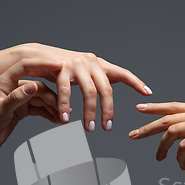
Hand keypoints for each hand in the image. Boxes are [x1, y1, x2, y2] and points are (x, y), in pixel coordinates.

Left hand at [0, 58, 62, 156]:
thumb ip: (16, 98)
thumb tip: (32, 86)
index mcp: (4, 82)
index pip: (25, 67)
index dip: (43, 64)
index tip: (58, 66)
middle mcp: (13, 88)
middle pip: (39, 87)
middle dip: (53, 98)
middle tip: (64, 109)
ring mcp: (19, 98)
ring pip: (42, 99)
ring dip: (54, 107)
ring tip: (63, 117)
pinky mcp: (23, 109)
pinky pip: (40, 108)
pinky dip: (50, 113)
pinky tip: (56, 118)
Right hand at [22, 43, 152, 127]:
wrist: (36, 55)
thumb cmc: (61, 68)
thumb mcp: (82, 73)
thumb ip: (95, 80)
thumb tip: (106, 93)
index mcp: (99, 64)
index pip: (122, 73)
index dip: (136, 82)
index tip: (148, 93)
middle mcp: (91, 62)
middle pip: (106, 89)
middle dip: (108, 110)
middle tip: (107, 127)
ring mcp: (76, 64)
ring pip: (88, 92)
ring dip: (89, 113)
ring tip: (89, 129)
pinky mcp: (60, 67)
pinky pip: (65, 91)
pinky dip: (66, 107)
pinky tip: (66, 119)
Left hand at [129, 102, 184, 168]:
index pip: (174, 106)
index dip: (156, 107)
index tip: (140, 108)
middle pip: (167, 117)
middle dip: (147, 126)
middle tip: (132, 135)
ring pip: (172, 131)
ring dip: (161, 146)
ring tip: (158, 159)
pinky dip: (179, 156)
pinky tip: (180, 165)